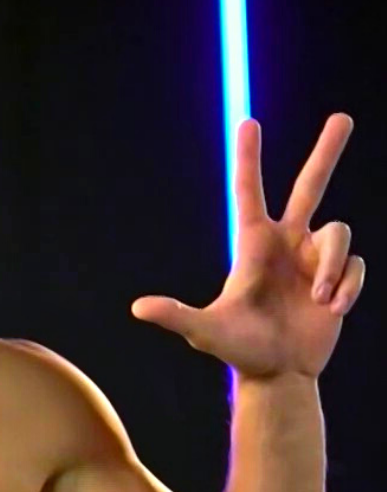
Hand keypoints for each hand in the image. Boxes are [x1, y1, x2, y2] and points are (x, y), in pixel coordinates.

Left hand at [131, 114, 365, 378]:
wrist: (279, 374)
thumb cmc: (238, 350)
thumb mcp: (206, 331)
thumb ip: (176, 316)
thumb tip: (137, 309)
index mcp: (253, 245)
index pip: (249, 193)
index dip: (248, 158)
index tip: (248, 121)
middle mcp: (286, 243)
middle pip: (309, 186)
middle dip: (326, 152)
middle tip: (342, 117)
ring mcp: (314, 259)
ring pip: (339, 232)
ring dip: (330, 267)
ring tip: (318, 299)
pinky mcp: (339, 277)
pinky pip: (354, 264)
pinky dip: (347, 286)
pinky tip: (332, 310)